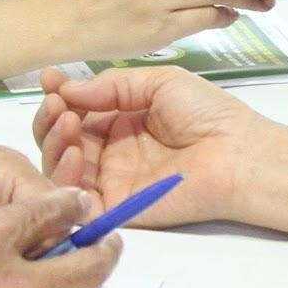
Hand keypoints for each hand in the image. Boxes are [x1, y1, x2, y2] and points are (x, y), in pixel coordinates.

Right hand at [32, 65, 281, 229]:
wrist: (238, 154)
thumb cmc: (208, 115)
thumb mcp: (159, 83)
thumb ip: (112, 85)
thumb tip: (67, 87)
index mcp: (122, 122)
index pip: (76, 112)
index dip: (59, 97)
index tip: (49, 79)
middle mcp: (111, 153)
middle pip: (60, 141)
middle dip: (50, 119)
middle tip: (57, 104)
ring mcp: (111, 181)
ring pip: (60, 168)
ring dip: (52, 143)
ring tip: (66, 123)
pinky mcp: (116, 208)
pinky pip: (76, 199)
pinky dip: (62, 177)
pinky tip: (70, 153)